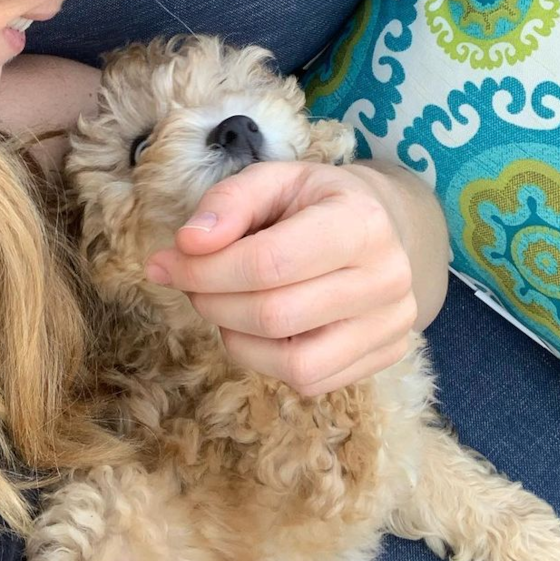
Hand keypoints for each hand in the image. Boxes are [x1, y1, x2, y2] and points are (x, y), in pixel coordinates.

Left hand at [143, 161, 418, 394]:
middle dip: (212, 302)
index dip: (205, 269)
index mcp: (361, 222)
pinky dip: (266, 360)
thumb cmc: (313, 202)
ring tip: (223, 305)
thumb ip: (228, 202)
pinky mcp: (387, 356)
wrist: (378, 226)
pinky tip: (257, 327)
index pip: (269, 263)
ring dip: (237, 338)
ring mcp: (392, 324)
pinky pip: (311, 380)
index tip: (167, 263)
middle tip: (188, 283)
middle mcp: (387, 278)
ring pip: (295, 362)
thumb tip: (189, 243)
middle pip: (275, 316)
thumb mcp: (272, 180)